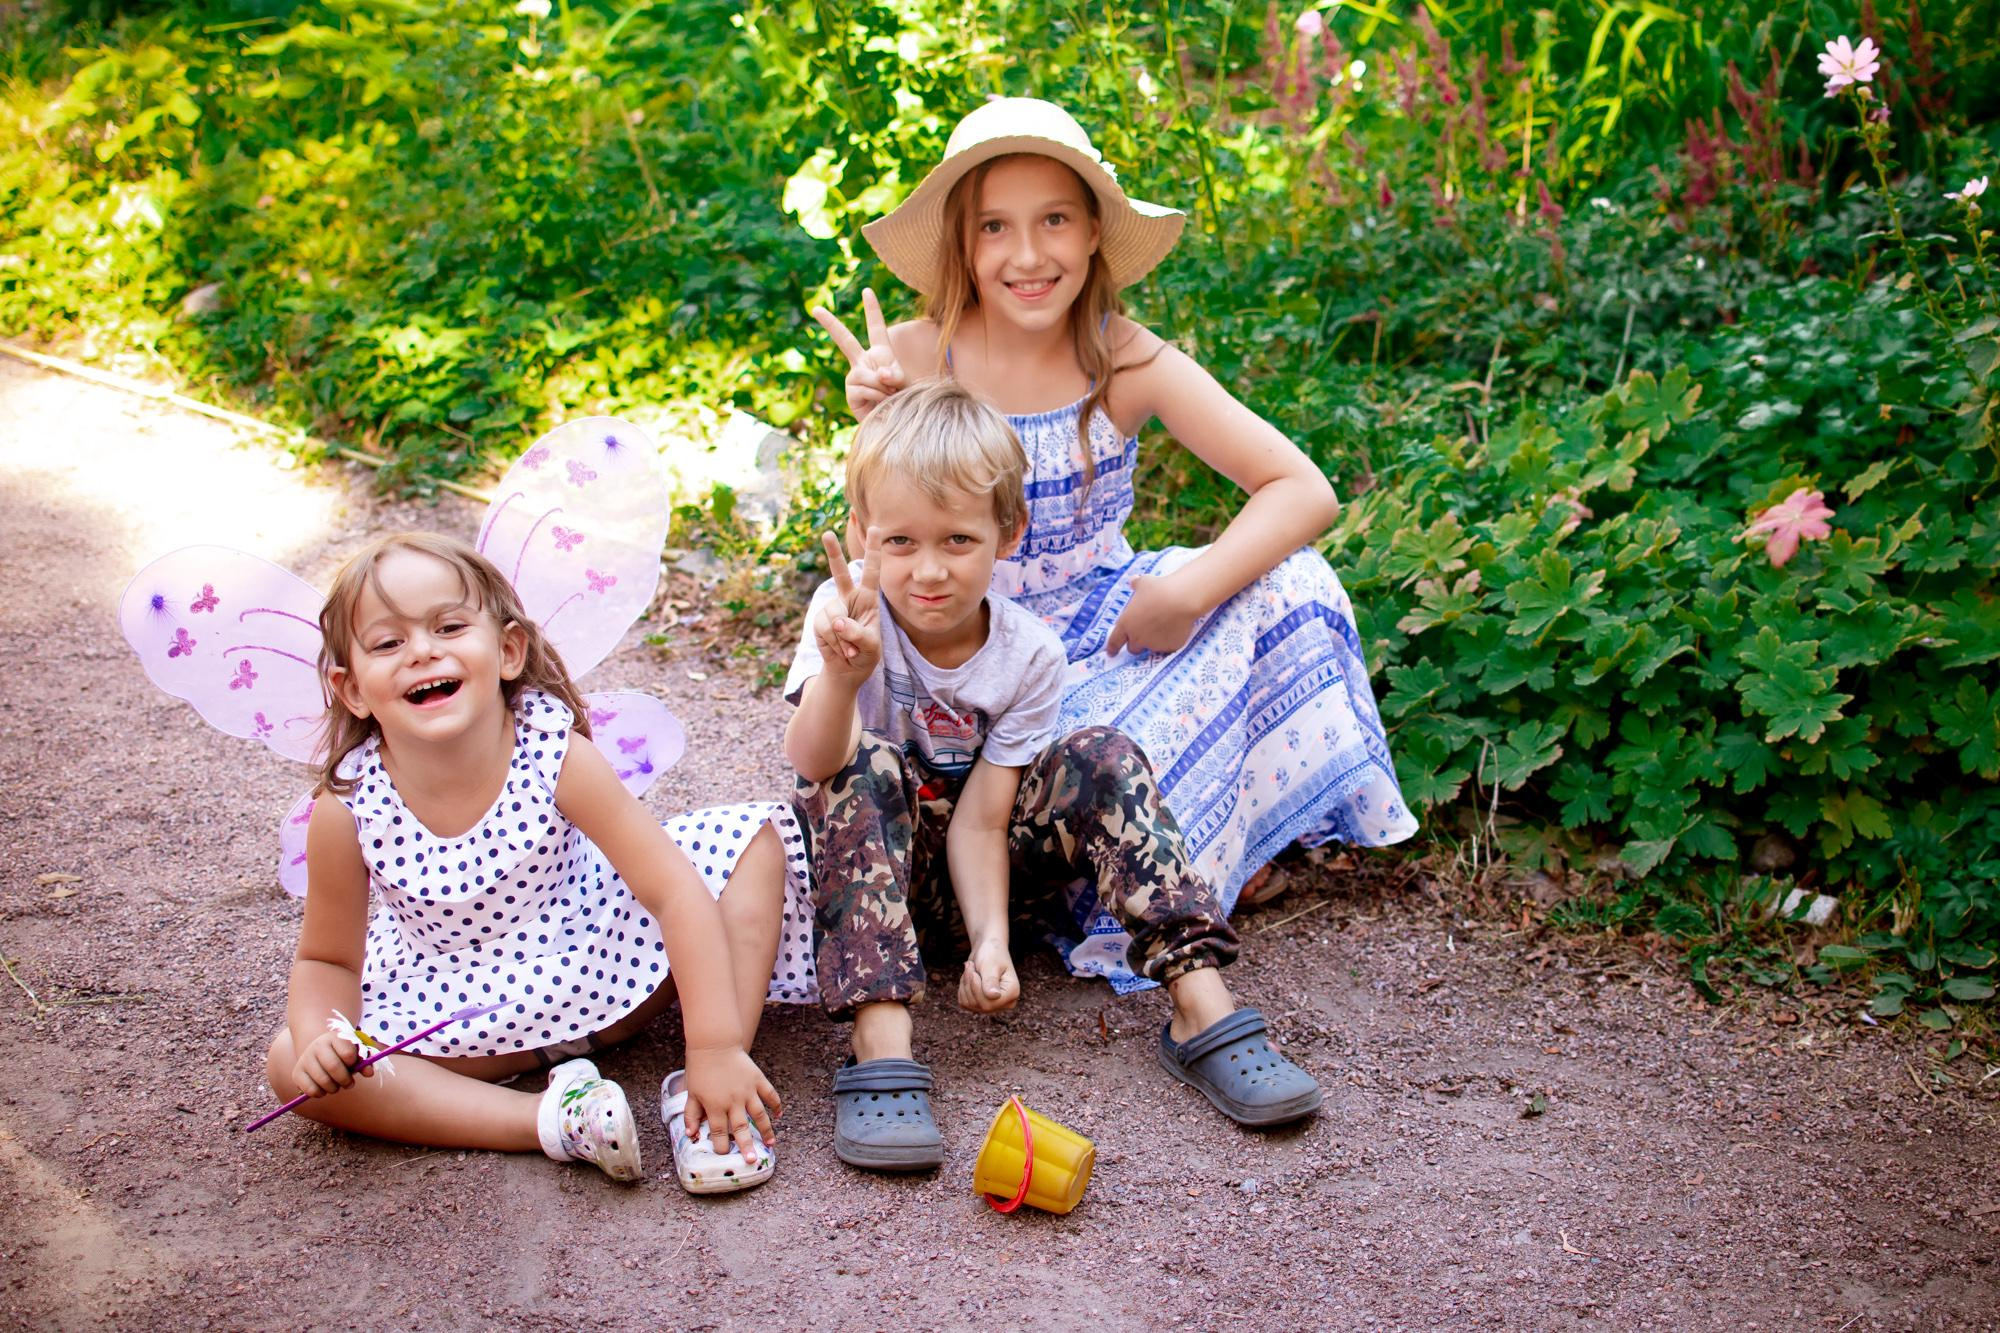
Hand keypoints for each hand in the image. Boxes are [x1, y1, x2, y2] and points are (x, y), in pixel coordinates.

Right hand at [291, 1028, 372, 1097]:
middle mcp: (317, 1046)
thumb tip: (369, 1073)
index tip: (353, 1064)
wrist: (319, 1051)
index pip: (347, 1054)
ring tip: (337, 1085)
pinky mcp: (297, 1073)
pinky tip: (324, 1088)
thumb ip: (366, 1060)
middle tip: (349, 1083)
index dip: (354, 1063)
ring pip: (323, 1081)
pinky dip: (321, 1094)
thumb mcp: (356, 1052)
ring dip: (334, 1088)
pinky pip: (311, 1090)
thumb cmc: (343, 1053)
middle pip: (334, 1067)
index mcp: (334, 1038)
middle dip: (345, 1080)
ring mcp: (305, 1059)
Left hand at [683, 1045, 781, 1160]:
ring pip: (759, 1114)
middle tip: (752, 1160)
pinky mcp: (757, 1079)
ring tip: (771, 1143)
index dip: (721, 1146)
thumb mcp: (692, 1093)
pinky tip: (779, 1115)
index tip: (724, 1155)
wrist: (714, 1045)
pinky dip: (776, 1104)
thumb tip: (691, 1134)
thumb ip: (692, 1115)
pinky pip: (770, 1094)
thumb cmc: (700, 1069)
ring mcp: (748, 1090)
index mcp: (715, 1106)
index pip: (719, 1132)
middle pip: (741, 1128)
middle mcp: (733, 1101)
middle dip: (746, 1146)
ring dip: (766, 1130)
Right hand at [810, 288, 906, 421]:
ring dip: (883, 387)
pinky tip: (879, 404)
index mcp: (880, 353)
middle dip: (829, 323)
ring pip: (867, 374)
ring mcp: (854, 376)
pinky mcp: (850, 392)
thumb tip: (878, 374)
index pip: (875, 327)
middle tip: (814, 308)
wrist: (894, 422)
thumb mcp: (904, 381)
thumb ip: (894, 373)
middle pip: (845, 340)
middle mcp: (863, 362)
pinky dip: (877, 396)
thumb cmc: (902, 400)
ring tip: (889, 396)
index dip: (872, 309)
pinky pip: (864, 387)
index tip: (867, 291)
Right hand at [814, 528, 882, 682]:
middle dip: (832, 553)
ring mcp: (833, 608)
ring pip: (834, 615)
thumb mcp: (870, 646)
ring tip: (849, 648)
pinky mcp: (820, 620)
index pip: (872, 571)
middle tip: (826, 534)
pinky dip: (834, 643)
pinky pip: (825, 628)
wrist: (848, 669)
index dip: (873, 551)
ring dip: (843, 638)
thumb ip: (858, 634)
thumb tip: (838, 622)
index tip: (876, 528)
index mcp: (868, 599)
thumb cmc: (865, 654)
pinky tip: (840, 650)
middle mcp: (849, 598)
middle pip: (839, 572)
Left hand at [957, 936, 1019, 1013]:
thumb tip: (994, 997)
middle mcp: (1005, 1003)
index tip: (973, 970)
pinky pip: (965, 1003)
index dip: (975, 988)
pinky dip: (963, 989)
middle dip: (969, 984)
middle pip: (978, 1004)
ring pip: (969, 1004)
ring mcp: (994, 1005)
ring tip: (971, 969)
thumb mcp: (990, 965)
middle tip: (970, 965)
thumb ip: (991, 981)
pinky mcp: (982, 1004)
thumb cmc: (991, 954)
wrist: (988, 948)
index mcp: (1012, 993)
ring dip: (965, 984)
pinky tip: (970, 978)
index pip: (988, 1003)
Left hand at [1104, 572, 1202, 656]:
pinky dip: (1169, 641)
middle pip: (1133, 648)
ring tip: (1163, 628)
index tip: (1111, 653)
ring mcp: (1154, 644)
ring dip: (1153, 642)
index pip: (1114, 641)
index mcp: (1126, 623)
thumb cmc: (1159, 589)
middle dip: (1136, 644)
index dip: (1112, 648)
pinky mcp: (1169, 647)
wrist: (1181, 599)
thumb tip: (1133, 580)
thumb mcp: (1144, 583)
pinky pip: (1168, 647)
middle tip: (1144, 635)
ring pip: (1151, 648)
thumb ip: (1136, 584)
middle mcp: (1137, 637)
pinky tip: (1176, 629)